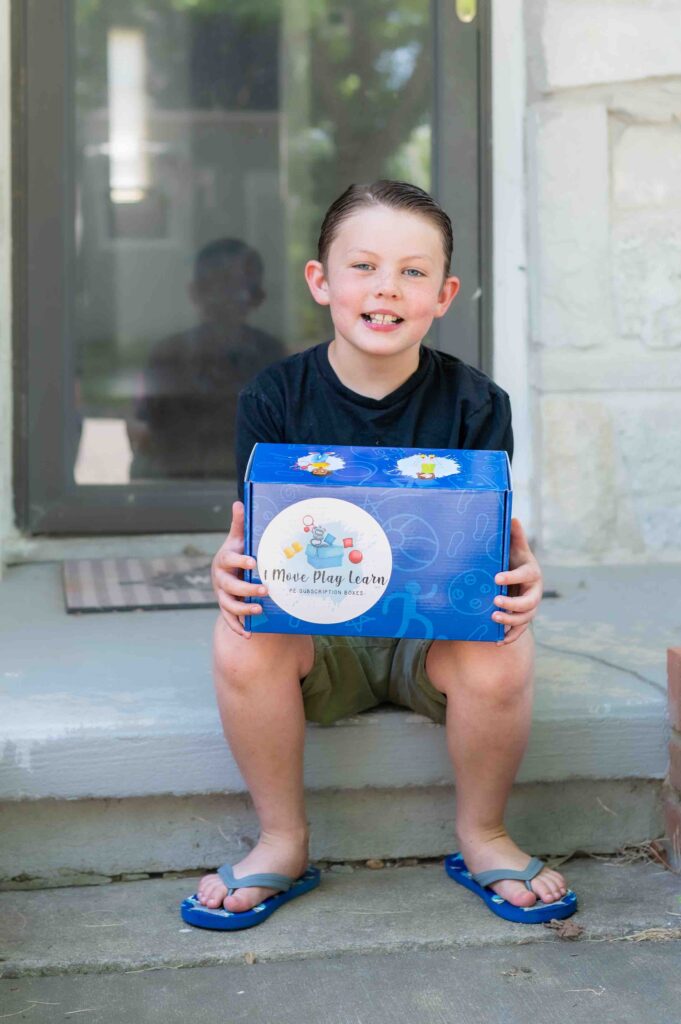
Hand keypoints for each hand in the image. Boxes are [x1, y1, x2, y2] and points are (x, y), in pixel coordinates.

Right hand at [211, 501, 267, 637]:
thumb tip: (238, 502)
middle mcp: (220, 578)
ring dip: (243, 609)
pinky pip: (229, 620)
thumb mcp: (237, 539)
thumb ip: (239, 524)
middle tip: (265, 589)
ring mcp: (222, 595)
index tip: (253, 562)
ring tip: (258, 610)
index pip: (230, 560)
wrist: (226, 572)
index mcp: (224, 560)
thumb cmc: (236, 553)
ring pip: (229, 604)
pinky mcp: (225, 608)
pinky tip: (248, 634)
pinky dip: (237, 627)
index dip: (240, 561)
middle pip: (230, 586)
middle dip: (246, 589)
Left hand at [492, 518, 542, 645]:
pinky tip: (497, 640)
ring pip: (525, 618)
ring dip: (510, 621)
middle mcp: (534, 592)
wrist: (518, 580)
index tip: (496, 578)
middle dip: (513, 604)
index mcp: (532, 573)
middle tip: (495, 601)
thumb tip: (513, 516)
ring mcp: (530, 608)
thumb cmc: (514, 561)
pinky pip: (520, 631)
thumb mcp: (515, 549)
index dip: (512, 577)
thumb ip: (515, 536)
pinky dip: (510, 637)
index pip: (525, 575)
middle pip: (529, 602)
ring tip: (493, 618)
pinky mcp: (523, 619)